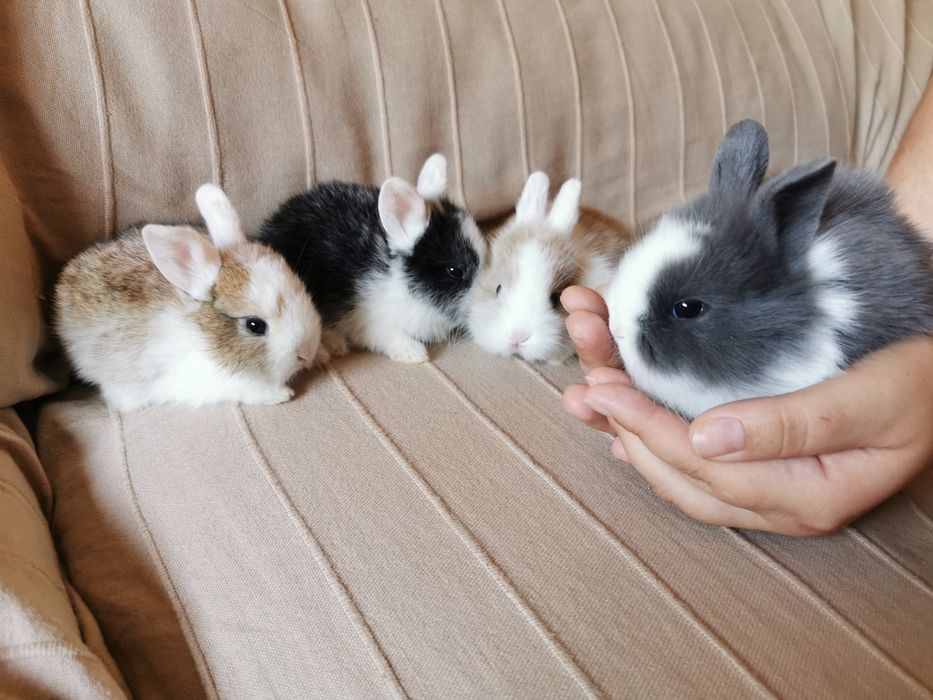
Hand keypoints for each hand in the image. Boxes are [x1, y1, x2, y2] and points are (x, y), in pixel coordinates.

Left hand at [560, 285, 932, 535]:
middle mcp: (777, 502)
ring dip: (626, 431)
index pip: (704, 469)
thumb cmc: (917, 385)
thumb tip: (705, 438)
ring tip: (585, 396)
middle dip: (624, 425)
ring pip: (677, 470)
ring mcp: (767, 488)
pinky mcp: (760, 465)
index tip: (605, 389)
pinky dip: (650, 439)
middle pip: (678, 473)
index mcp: (805, 495)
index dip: (648, 429)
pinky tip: (619, 425)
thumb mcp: (870, 400)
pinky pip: (692, 464)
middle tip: (584, 382)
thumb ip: (792, 423)